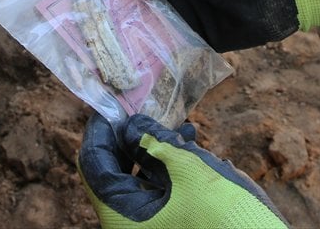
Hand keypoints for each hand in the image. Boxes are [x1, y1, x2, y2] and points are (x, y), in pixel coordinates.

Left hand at [78, 113, 288, 228]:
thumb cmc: (226, 215)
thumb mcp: (188, 170)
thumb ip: (154, 142)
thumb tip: (131, 125)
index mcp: (122, 217)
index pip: (93, 165)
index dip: (101, 130)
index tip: (113, 102)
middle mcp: (129, 225)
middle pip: (112, 172)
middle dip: (129, 137)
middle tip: (143, 108)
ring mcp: (150, 227)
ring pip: (137, 180)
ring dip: (153, 149)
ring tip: (178, 126)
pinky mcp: (170, 226)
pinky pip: (157, 192)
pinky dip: (169, 167)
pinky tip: (190, 145)